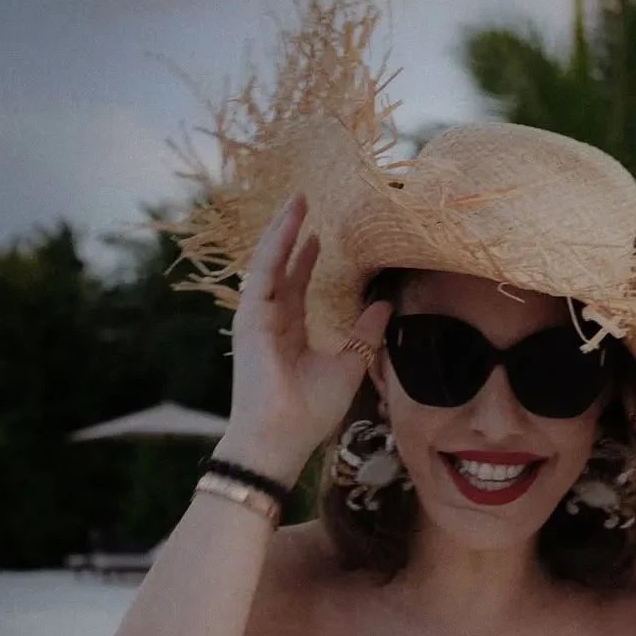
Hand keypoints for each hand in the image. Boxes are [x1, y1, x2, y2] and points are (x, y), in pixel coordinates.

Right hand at [228, 192, 389, 471]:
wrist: (281, 436)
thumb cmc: (310, 412)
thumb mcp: (349, 366)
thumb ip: (364, 335)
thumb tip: (385, 307)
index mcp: (289, 334)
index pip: (297, 289)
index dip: (307, 262)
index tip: (322, 237)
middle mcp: (270, 322)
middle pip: (280, 269)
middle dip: (293, 235)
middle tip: (307, 202)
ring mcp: (257, 317)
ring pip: (269, 262)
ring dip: (282, 230)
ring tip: (298, 199)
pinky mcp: (250, 316)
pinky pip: (263, 271)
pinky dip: (275, 245)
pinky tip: (289, 222)